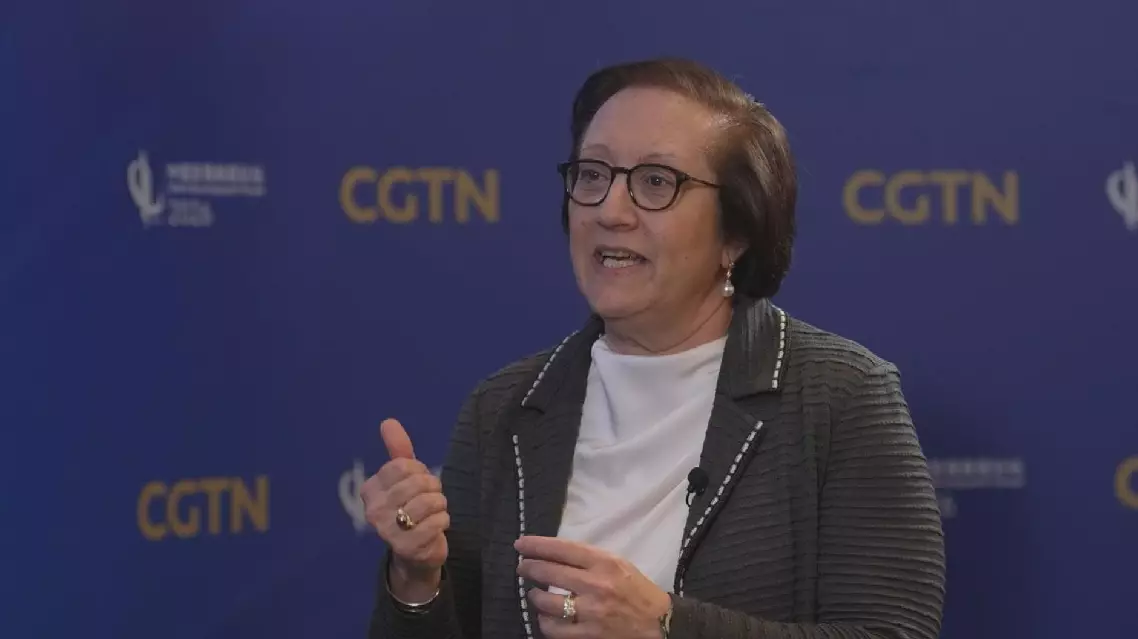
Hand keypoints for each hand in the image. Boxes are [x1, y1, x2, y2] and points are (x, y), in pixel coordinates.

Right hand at [361, 418, 448, 588]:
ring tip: (434, 511)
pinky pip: (437, 522)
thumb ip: (398, 450)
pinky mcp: (407, 548)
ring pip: (429, 501)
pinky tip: (437, 526)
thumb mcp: (405, 478)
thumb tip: (388, 421)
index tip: (418, 482)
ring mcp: (388, 532)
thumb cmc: (410, 509)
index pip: (402, 466)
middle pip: (417, 482)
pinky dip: (444, 521)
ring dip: (440, 504)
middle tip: (430, 498)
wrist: (415, 554)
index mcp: (370, 490)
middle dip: (433, 487)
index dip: (419, 471)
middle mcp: (373, 511)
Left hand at [515, 535, 671, 638]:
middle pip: (549, 572)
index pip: (562, 549)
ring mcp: (591, 612)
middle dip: (529, 567)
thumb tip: (555, 554)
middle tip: (522, 567)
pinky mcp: (588, 635)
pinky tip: (546, 617)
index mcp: (605, 563)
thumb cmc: (637, 591)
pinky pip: (554, 628)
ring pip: (546, 602)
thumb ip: (589, 559)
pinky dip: (545, 622)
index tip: (521, 544)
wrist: (658, 624)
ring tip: (535, 593)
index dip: (537, 545)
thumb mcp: (618, 564)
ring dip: (535, 596)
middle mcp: (596, 585)